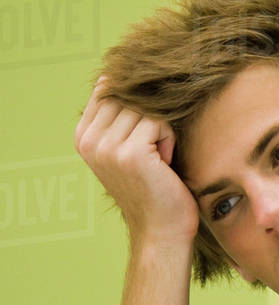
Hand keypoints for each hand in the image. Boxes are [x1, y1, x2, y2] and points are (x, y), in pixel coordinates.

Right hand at [75, 76, 198, 244]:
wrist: (161, 229)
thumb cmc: (155, 187)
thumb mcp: (130, 147)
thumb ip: (120, 116)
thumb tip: (114, 75)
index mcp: (83, 136)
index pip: (109, 90)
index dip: (137, 103)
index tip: (148, 131)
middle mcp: (89, 139)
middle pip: (129, 96)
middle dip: (152, 118)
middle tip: (157, 150)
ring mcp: (106, 146)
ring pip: (146, 108)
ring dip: (163, 130)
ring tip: (160, 158)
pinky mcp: (129, 153)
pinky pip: (159, 122)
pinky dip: (169, 140)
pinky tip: (165, 163)